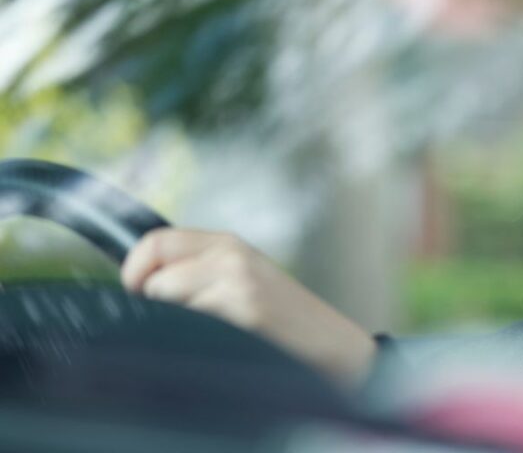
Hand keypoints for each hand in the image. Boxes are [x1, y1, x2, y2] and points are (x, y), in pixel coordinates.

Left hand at [121, 228, 376, 386]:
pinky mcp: (245, 308)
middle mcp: (231, 253)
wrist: (329, 343)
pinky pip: (189, 319)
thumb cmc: (281, 319)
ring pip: (165, 295)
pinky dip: (191, 335)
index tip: (136, 293)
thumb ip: (199, 269)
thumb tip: (142, 282)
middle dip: (148, 296)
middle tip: (165, 317)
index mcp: (228, 242)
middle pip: (154, 266)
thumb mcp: (242, 278)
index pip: (156, 239)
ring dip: (171, 319)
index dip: (134, 269)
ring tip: (203, 331)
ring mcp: (238, 280)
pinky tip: (218, 340)